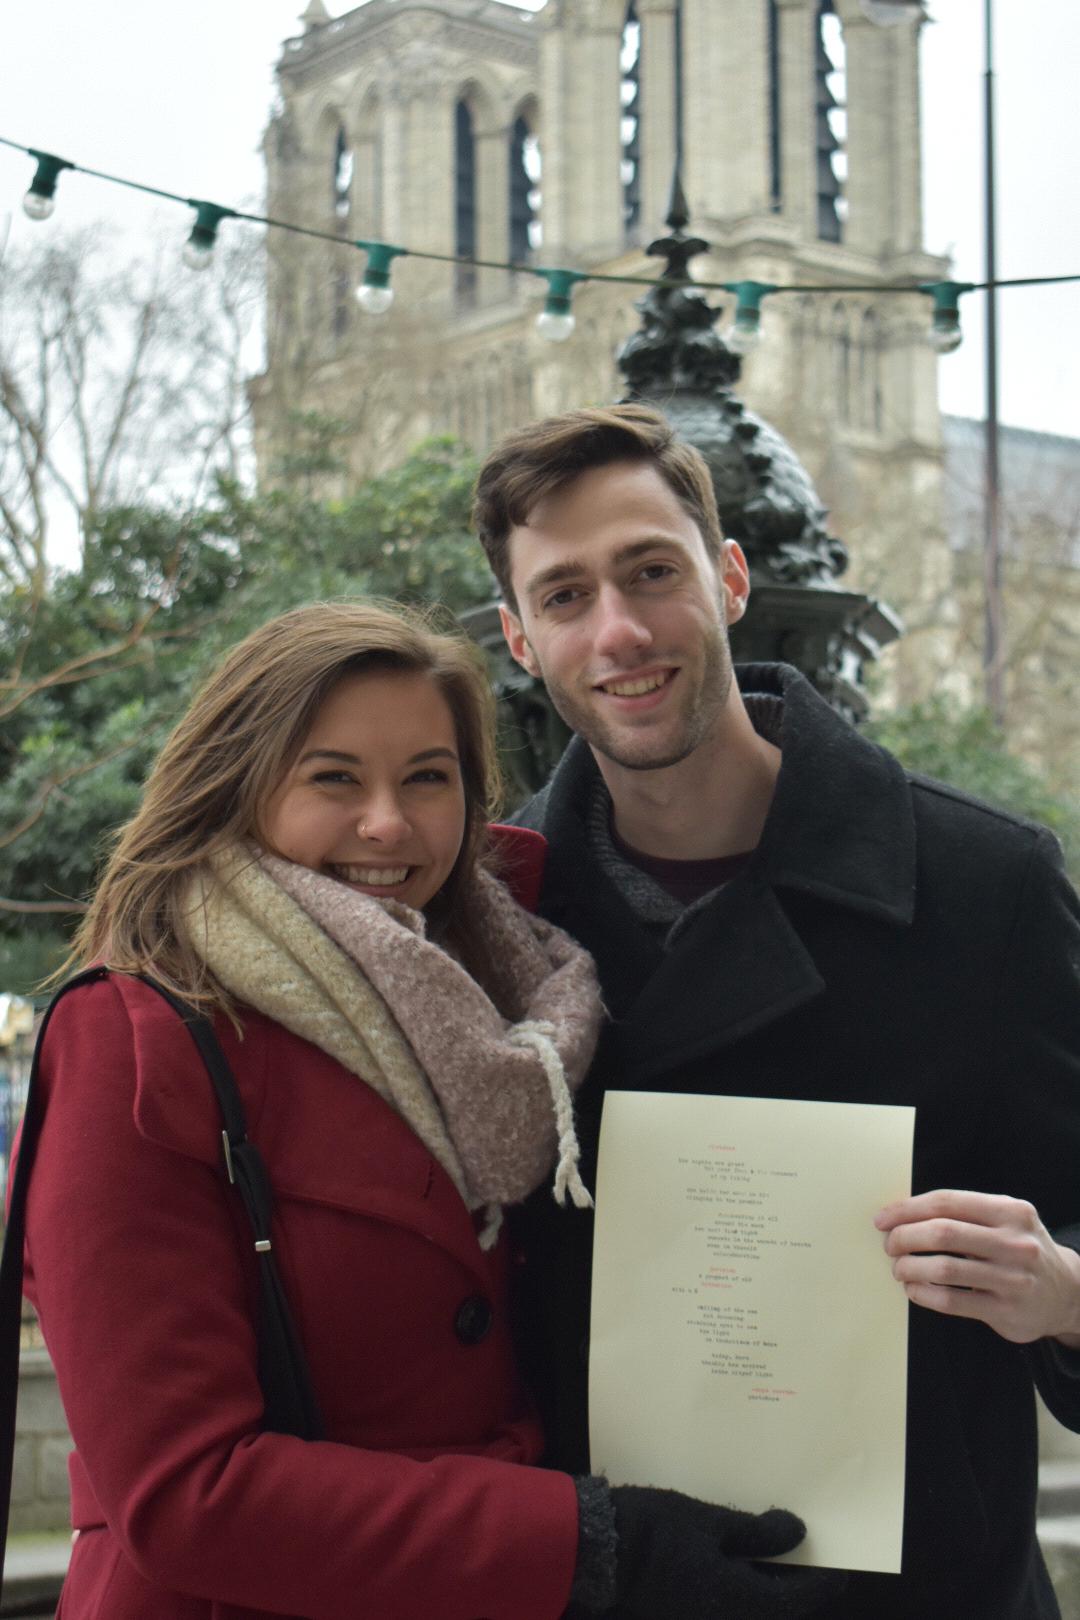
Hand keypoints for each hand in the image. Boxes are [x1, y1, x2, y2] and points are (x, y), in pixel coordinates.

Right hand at [611, 1485, 842, 1618]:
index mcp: (738, 1601)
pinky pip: (730, 1604)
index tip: (837, 1563)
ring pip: (753, 1608)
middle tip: (804, 1550)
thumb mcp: (711, 1521)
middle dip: (795, 1584)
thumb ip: (757, 1532)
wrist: (600, 1549)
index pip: (797, 1602)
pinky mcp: (687, 1612)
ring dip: (768, 1584)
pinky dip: (744, 1584)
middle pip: (777, 1610)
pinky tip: (739, 1554)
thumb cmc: (657, 1530)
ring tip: (774, 1548)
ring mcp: (704, 1619)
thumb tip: (797, 1534)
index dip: (822, 1583)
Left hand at [875, 1188, 1079, 1345]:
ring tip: (899, 1269)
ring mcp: (1012, 1279)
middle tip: (889, 1245)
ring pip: (944, 1268)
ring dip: (910, 1267)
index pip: (947, 1202)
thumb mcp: (1007, 1220)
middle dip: (904, 1237)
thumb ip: (966, 1213)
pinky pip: (952, 1301)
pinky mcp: (1006, 1311)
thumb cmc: (1021, 1250)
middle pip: (942, 1233)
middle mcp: (1015, 1243)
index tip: (883, 1219)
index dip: (907, 1209)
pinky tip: (915, 1290)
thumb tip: (903, 1213)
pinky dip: (923, 1294)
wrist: (1067, 1293)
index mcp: (1010, 1211)